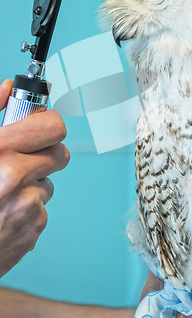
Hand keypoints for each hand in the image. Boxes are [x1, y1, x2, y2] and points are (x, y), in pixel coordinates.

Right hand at [0, 79, 69, 276]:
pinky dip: (27, 210)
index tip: (42, 126)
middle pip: (60, 154)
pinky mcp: (33, 228)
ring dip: (33, 184)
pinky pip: (42, 208)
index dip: (48, 124)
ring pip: (49, 183)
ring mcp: (27, 205)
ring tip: (2, 192)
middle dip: (45, 153)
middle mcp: (15, 177)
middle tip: (25, 157)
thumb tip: (8, 89)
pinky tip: (3, 213)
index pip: (53, 126)